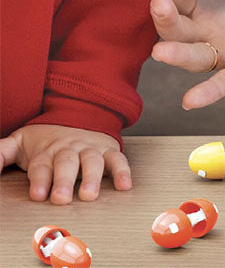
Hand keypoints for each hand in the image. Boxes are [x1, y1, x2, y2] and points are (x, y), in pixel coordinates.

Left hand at [0, 124, 129, 203]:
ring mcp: (90, 148)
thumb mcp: (19, 143)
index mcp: (47, 150)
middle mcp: (69, 149)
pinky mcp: (108, 150)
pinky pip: (118, 158)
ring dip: (92, 177)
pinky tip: (124, 185)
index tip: (38, 194)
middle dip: (64, 181)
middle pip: (66, 163)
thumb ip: (0, 153)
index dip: (40, 179)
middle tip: (61, 198)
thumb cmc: (45, 140)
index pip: (41, 165)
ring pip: (92, 161)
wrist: (77, 115)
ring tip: (89, 194)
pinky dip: (123, 171)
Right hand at [150, 0, 224, 109]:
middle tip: (160, 4)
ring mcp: (216, 52)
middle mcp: (199, 29)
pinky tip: (190, 101)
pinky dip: (206, 92)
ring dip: (175, 54)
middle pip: (172, 24)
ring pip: (190, 56)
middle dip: (164, 14)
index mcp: (195, 2)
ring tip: (161, 52)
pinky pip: (220, 83)